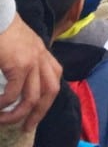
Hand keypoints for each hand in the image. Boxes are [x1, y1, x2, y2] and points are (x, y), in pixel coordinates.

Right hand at [0, 14, 61, 131]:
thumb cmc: (3, 30)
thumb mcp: (19, 45)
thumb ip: (23, 61)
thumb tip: (17, 85)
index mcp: (42, 51)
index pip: (55, 77)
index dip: (47, 98)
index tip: (36, 113)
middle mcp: (42, 56)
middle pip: (51, 91)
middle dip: (39, 112)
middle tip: (27, 126)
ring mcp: (33, 60)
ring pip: (33, 97)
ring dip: (18, 113)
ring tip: (4, 119)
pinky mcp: (20, 64)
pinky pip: (14, 93)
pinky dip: (4, 104)